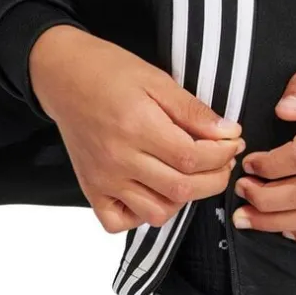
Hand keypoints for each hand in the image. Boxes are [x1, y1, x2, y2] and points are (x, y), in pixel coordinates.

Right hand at [30, 26, 242, 233]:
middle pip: (182, 188)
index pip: (193, 158)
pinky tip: (152, 191)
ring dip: (183, 198)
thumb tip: (228, 133)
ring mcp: (103, 179)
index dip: (222, 154)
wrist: (63, 75)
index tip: (232, 142)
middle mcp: (119, 159)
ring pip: (157, 212)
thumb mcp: (157, 80)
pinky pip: (120, 222)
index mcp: (137, 126)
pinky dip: (141, 216)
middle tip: (222, 161)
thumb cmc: (108, 72)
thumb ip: (193, 111)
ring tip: (189, 174)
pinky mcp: (91, 189)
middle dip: (214, 178)